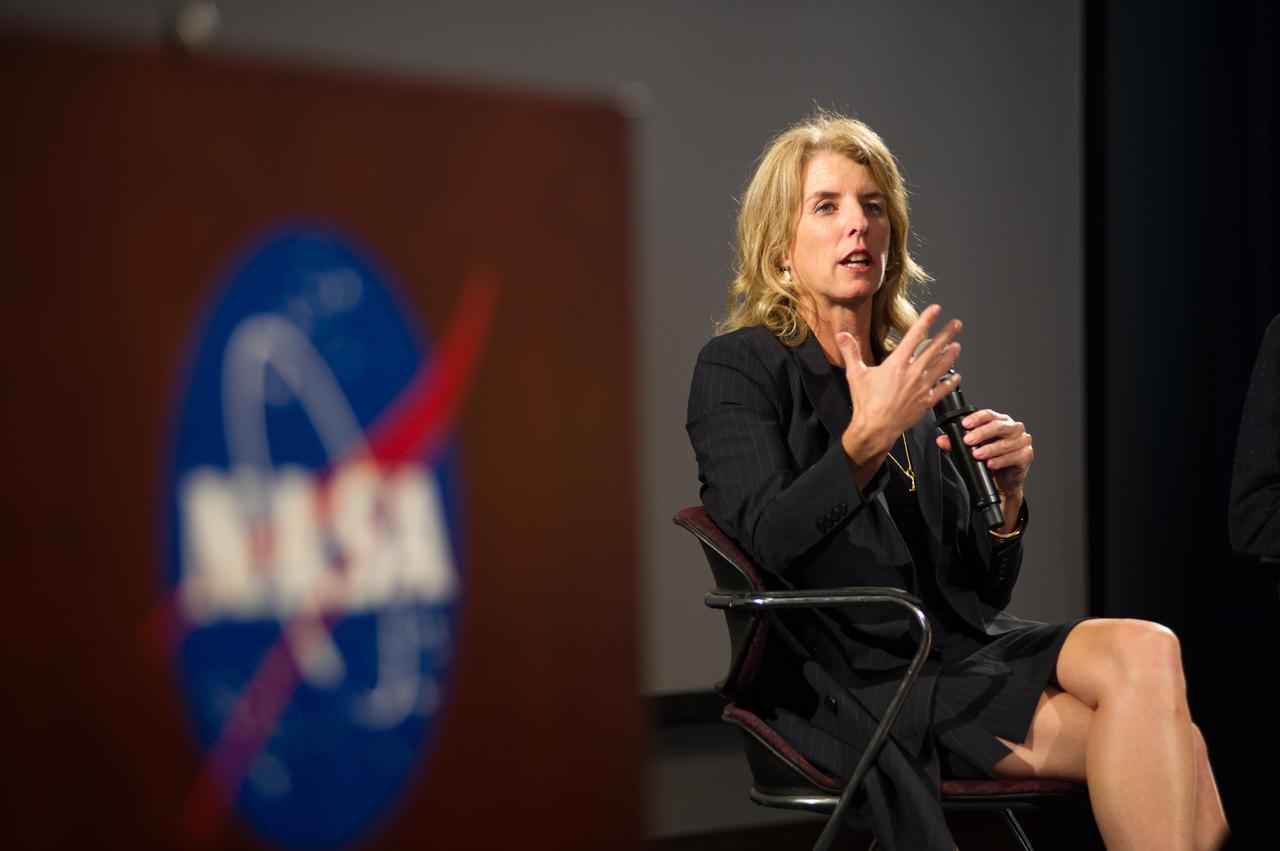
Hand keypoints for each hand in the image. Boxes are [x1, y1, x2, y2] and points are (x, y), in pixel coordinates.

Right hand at [836, 305, 961, 471]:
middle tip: (956, 324)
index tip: (936, 310)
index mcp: (896, 364)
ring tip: (958, 346)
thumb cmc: (865, 403)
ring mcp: (921, 388)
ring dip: (951, 355)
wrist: (875, 428)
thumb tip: (841, 335)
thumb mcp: (855, 375)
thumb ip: (851, 352)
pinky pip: (942, 389)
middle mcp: (912, 373)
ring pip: (941, 367)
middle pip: (933, 348)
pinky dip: (951, 382)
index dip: (926, 320)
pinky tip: (956, 376)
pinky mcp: (926, 402)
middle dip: (946, 334)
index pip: (914, 336)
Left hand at [936, 408, 1032, 511]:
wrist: (1004, 479)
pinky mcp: (1026, 455)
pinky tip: (990, 464)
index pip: (989, 414)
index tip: (965, 424)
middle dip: (982, 433)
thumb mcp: (971, 449)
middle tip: (968, 441)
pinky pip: (1013, 457)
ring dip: (989, 450)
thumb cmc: (990, 458)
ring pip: (1005, 443)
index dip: (977, 418)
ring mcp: (1022, 441)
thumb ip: (956, 443)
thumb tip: (942, 440)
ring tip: (977, 455)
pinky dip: (1000, 461)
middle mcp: (1013, 428)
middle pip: (998, 426)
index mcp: (1001, 421)